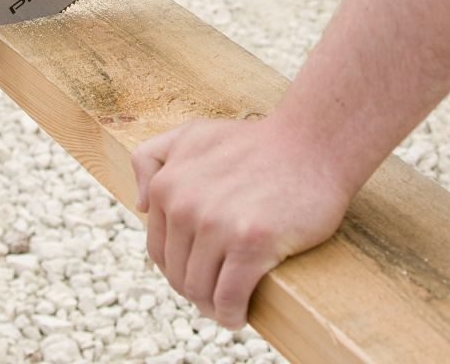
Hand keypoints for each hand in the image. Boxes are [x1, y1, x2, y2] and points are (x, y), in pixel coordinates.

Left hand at [130, 115, 350, 328]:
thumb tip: (140, 206)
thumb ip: (153, 158)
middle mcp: (184, 204)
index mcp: (167, 184)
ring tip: (228, 305)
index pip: (158, 249)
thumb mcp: (192, 134)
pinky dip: (232, 315)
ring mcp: (216, 224)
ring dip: (213, 307)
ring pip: (200, 290)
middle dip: (195, 289)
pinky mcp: (251, 243)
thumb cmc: (253, 142)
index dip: (177, 268)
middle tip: (217, 292)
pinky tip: (240, 315)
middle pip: (178, 274)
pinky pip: (229, 298)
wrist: (309, 144)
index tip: (199, 272)